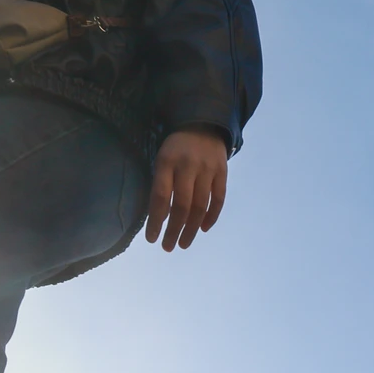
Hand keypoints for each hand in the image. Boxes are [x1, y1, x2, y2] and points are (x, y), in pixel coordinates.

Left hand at [146, 126, 227, 251]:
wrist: (204, 125)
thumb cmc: (177, 148)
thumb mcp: (162, 159)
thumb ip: (161, 184)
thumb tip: (160, 218)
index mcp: (167, 162)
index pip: (160, 197)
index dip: (156, 221)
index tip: (151, 239)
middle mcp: (188, 166)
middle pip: (181, 206)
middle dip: (174, 230)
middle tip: (168, 247)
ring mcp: (207, 170)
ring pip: (200, 206)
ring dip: (191, 229)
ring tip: (184, 243)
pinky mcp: (222, 173)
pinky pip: (218, 200)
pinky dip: (211, 217)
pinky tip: (202, 228)